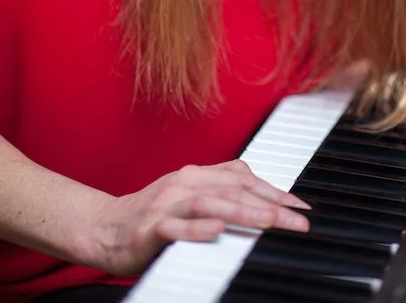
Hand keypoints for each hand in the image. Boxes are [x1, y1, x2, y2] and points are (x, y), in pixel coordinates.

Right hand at [88, 159, 309, 274]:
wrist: (103, 227)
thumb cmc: (150, 213)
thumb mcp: (187, 191)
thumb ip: (217, 184)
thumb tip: (254, 181)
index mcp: (196, 175)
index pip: (244, 180)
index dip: (275, 191)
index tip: (301, 206)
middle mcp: (185, 184)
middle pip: (235, 191)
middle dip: (271, 205)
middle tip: (299, 220)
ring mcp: (167, 205)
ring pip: (212, 205)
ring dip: (244, 212)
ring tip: (271, 221)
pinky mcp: (150, 228)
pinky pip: (176, 228)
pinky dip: (197, 228)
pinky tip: (217, 230)